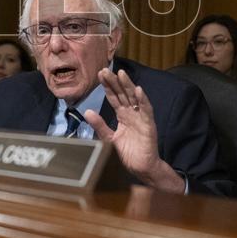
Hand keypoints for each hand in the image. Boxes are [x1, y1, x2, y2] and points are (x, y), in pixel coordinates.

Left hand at [85, 68, 183, 193]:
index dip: (107, 86)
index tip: (99, 75)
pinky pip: (146, 110)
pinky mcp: (149, 124)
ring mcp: (141, 117)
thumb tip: (87, 111)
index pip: (114, 97)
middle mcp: (131, 113)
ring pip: (134, 98)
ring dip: (128, 85)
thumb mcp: (109, 138)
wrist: (141, 168)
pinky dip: (142, 100)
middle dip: (114, 82)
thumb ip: (99, 125)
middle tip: (105, 70)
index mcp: (122, 115)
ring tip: (121, 74)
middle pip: (122, 94)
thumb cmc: (128, 153)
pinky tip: (138, 89)